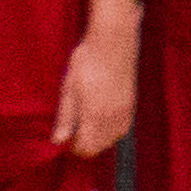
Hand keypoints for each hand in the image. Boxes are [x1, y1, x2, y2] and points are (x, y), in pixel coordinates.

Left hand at [51, 26, 136, 156]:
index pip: (86, 148)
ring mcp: (125, 112)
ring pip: (112, 140)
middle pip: (99, 148)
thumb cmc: (86, 61)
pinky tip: (101, 121)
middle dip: (85, 146)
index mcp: (95, 115)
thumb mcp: (69, 89)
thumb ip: (65, 117)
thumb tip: (58, 141)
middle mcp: (113, 118)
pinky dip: (111, 132)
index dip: (72, 149)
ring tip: (84, 127)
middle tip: (71, 134)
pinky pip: (122, 129)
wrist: (113, 41)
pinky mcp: (132, 105)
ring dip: (98, 140)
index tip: (63, 141)